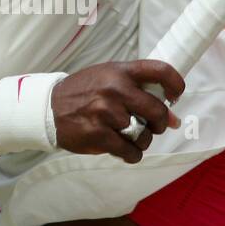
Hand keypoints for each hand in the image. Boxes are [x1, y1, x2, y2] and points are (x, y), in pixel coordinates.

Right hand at [51, 60, 185, 163]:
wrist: (47, 108)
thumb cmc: (83, 92)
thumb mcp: (109, 80)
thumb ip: (139, 92)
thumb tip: (173, 119)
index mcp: (120, 71)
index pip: (160, 71)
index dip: (176, 85)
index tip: (175, 97)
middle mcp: (115, 89)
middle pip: (157, 111)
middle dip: (159, 123)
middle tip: (152, 126)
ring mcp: (106, 112)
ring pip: (144, 135)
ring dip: (142, 141)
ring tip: (131, 137)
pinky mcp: (98, 135)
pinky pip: (129, 151)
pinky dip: (132, 154)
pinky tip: (125, 150)